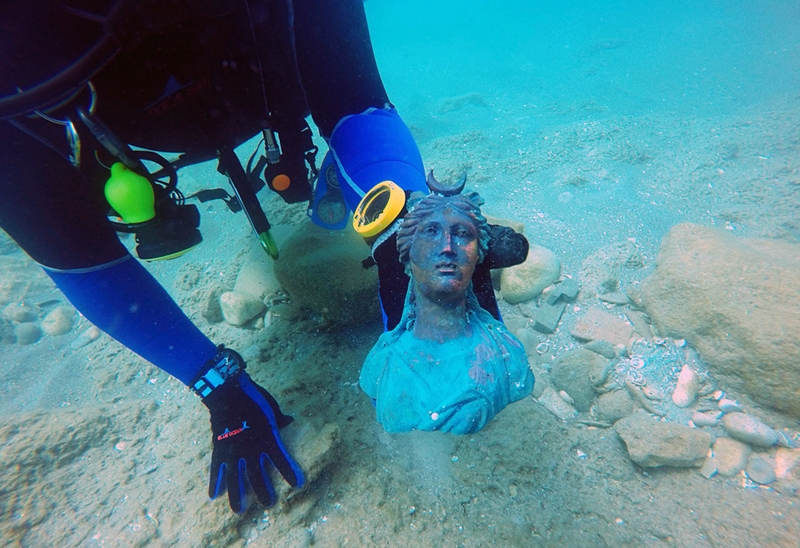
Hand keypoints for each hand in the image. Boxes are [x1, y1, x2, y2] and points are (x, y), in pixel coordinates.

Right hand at [201, 371, 304, 511]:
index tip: (298, 484)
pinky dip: (215, 482)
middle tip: (270, 504)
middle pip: (258, 476)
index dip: (290, 472)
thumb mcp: (272, 408)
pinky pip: (216, 469)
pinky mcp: (219, 448)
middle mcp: (251, 448)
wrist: (228, 391)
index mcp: (267, 437)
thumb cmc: (254, 398)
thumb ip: (281, 419)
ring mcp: (233, 450)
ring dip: (238, 495)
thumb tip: (290, 421)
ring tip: (239, 511)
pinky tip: (214, 496)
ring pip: (235, 478)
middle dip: (264, 491)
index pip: (281, 459)